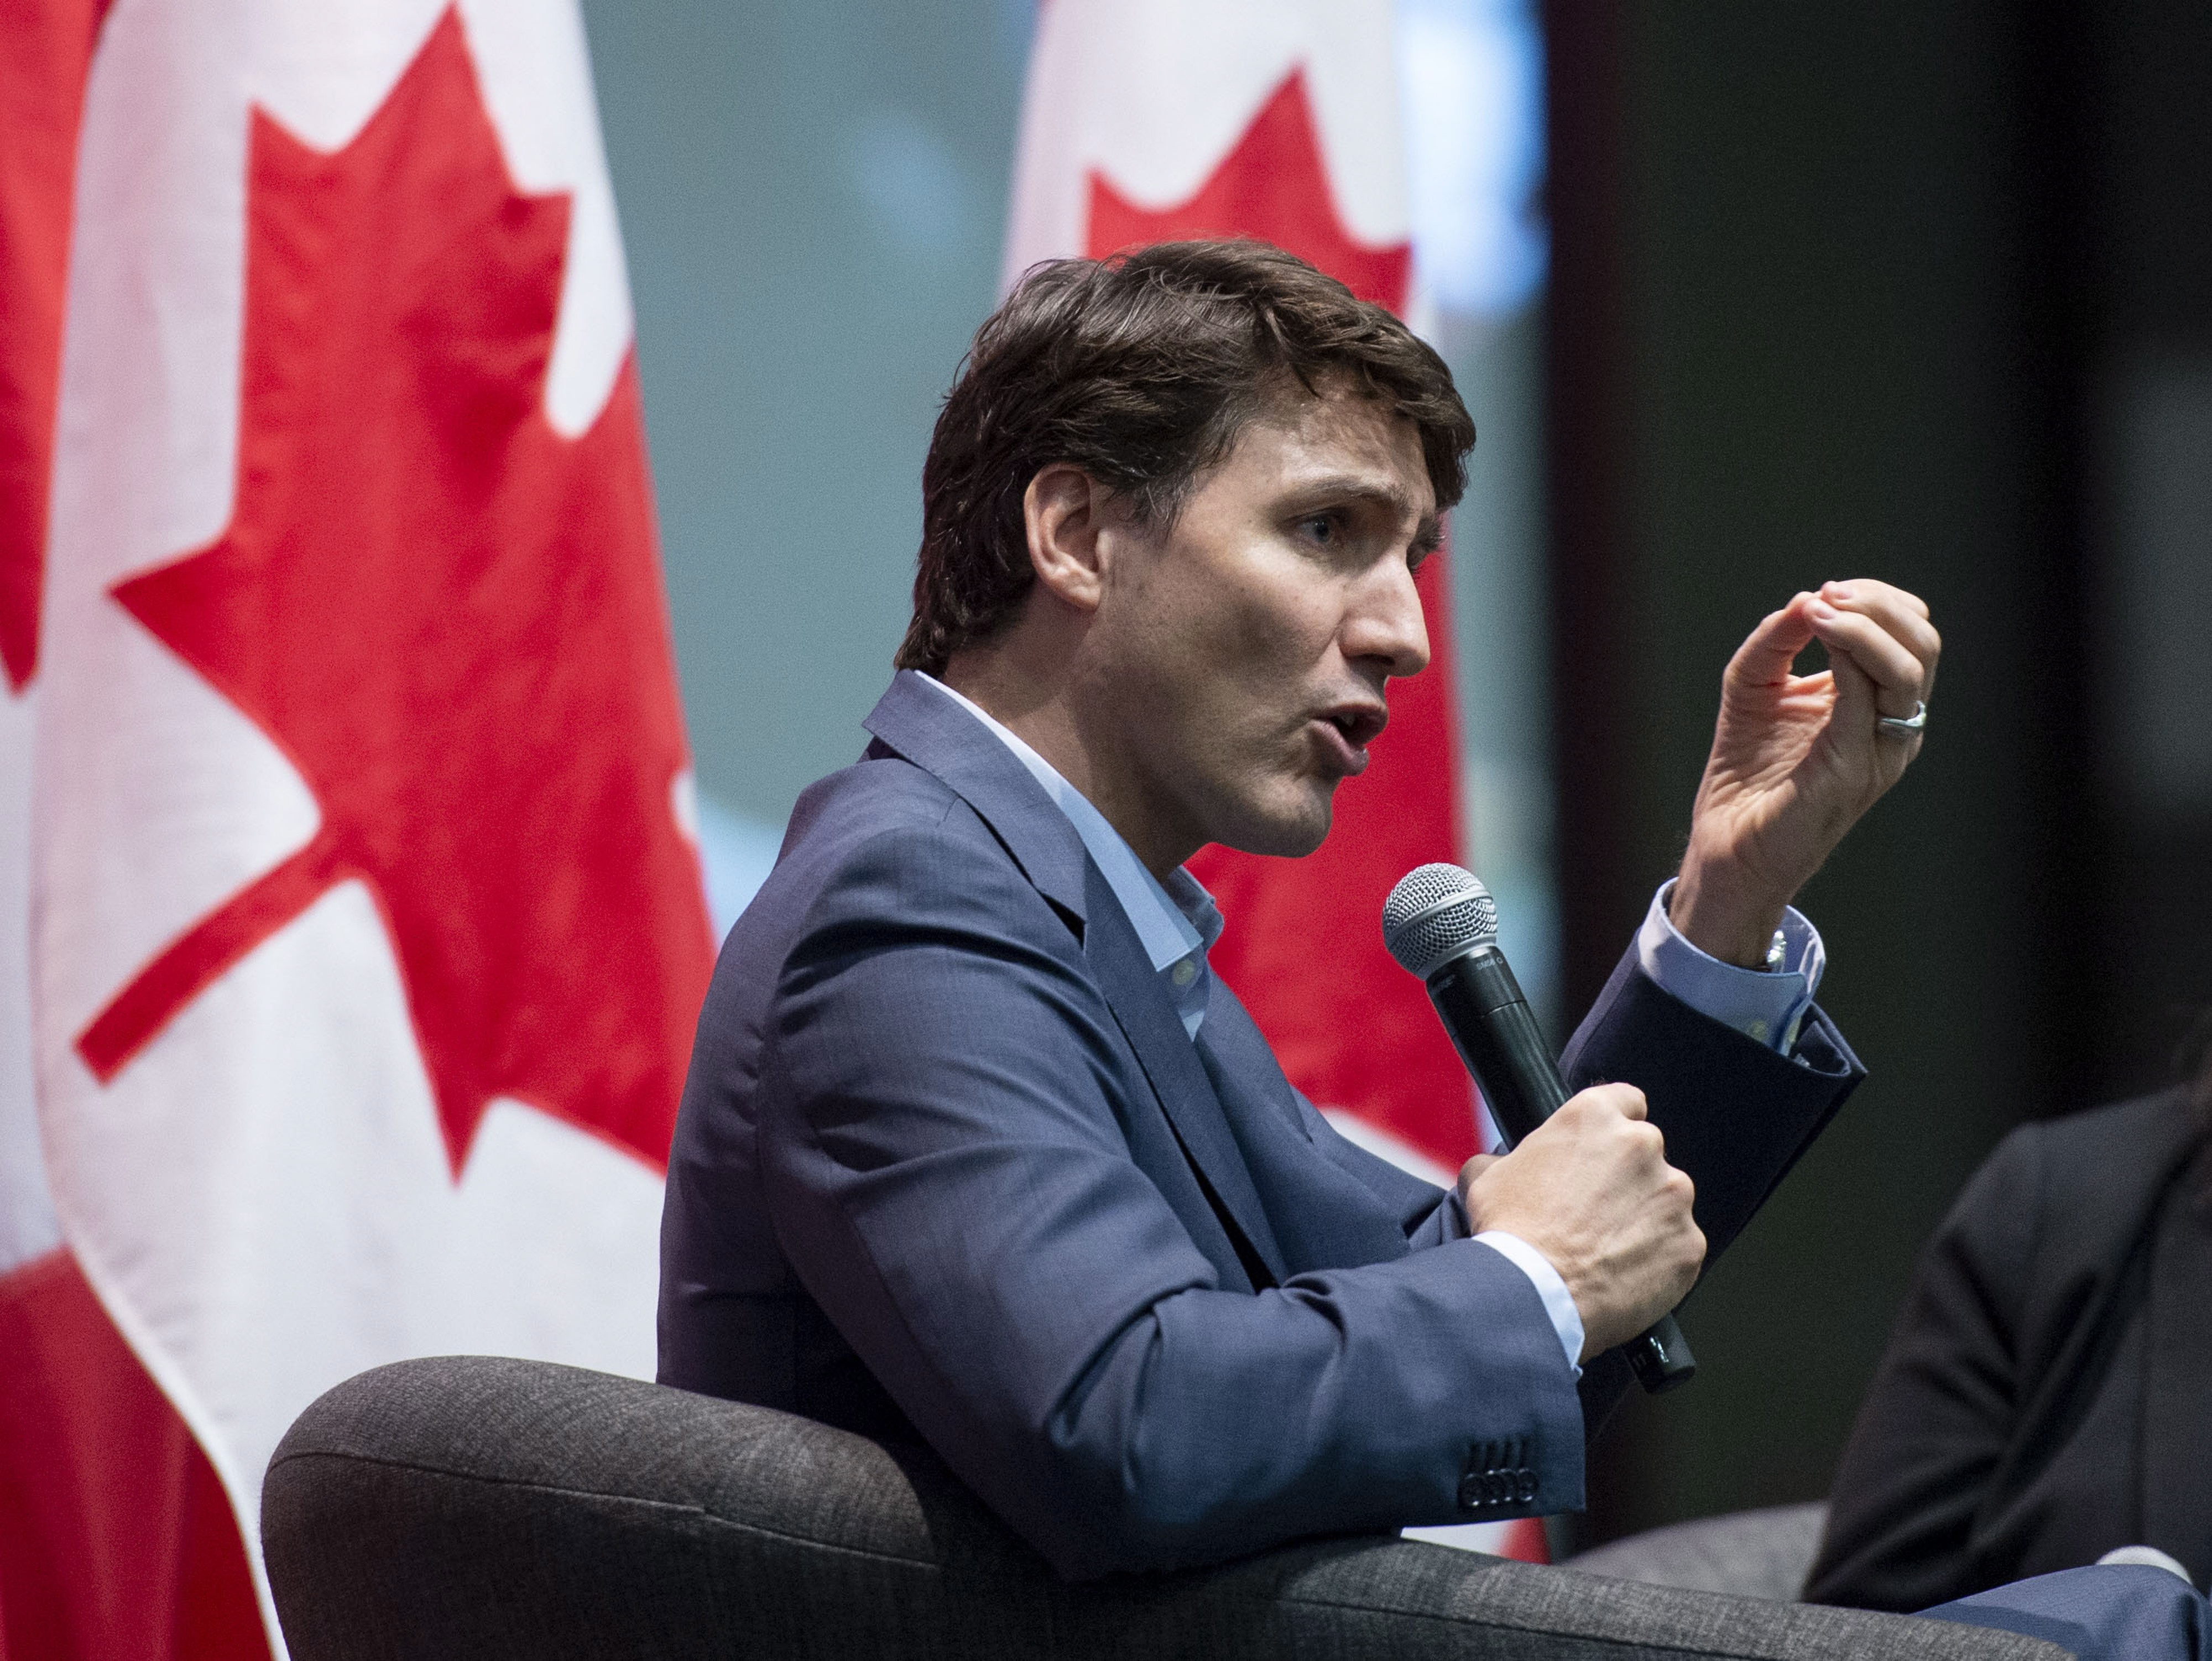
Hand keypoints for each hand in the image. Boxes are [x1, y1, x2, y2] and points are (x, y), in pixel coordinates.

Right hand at [1457, 1084, 1703, 1359]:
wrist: (1535, 1296)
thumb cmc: (1510, 1234)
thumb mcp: (1487, 1178)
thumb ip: (1506, 1159)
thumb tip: (1500, 1166)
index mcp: (1595, 1117)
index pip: (1625, 1100)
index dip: (1612, 1128)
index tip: (1603, 1153)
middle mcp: (1642, 1145)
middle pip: (1645, 1153)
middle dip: (1626, 1178)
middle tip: (1595, 1212)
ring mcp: (1673, 1195)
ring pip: (1666, 1200)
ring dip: (1645, 1218)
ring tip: (1608, 1250)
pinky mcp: (1689, 1243)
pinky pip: (1679, 1246)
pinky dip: (1659, 1259)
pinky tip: (1625, 1274)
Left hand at [1671, 579, 1940, 965]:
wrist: (1725, 843)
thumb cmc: (1745, 769)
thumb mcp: (1754, 686)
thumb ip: (1777, 640)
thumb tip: (1805, 598)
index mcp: (1881, 706)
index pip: (1912, 635)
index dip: (1879, 600)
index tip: (1829, 589)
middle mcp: (1894, 727)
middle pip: (1923, 644)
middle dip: (1878, 606)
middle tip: (1828, 594)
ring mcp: (1881, 752)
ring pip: (1908, 669)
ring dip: (1864, 626)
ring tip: (1818, 609)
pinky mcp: (1853, 771)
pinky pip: (1866, 702)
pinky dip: (1845, 656)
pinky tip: (1813, 634)